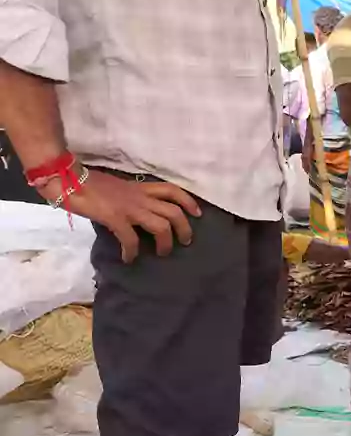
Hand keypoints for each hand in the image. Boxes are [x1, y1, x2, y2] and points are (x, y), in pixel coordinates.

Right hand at [41, 170, 200, 262]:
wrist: (66, 177)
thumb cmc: (87, 183)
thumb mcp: (116, 187)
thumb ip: (128, 197)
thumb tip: (132, 212)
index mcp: (139, 188)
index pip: (172, 190)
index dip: (188, 201)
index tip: (197, 213)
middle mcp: (139, 197)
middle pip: (174, 211)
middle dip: (185, 228)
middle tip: (185, 241)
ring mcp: (129, 207)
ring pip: (162, 225)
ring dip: (166, 243)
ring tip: (162, 253)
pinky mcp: (115, 218)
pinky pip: (131, 239)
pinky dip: (132, 252)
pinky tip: (129, 259)